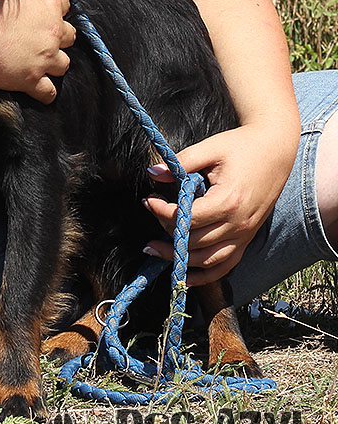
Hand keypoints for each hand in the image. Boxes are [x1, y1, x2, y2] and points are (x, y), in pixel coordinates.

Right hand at [0, 0, 74, 102]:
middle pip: (69, 35)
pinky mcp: (32, 79)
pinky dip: (46, 93)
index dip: (55, 10)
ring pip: (63, 64)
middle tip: (44, 40)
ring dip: (55, 64)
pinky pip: (49, 92)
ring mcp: (45, 57)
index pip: (65, 4)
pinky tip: (40, 91)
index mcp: (48, 4)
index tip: (45, 14)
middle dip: (59, 38)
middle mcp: (53, 31)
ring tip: (42, 64)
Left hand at [142, 123, 297, 283]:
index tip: (148, 201)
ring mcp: (245, 235)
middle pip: (194, 241)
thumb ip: (181, 162)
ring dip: (178, 259)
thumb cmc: (242, 147)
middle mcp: (238, 224)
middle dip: (167, 231)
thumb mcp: (210, 148)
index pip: (187, 218)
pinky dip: (204, 274)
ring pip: (207, 259)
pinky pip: (225, 265)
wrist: (275, 150)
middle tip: (151, 215)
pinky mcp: (247, 238)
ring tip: (154, 249)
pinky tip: (185, 276)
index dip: (162, 212)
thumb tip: (153, 172)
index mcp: (228, 201)